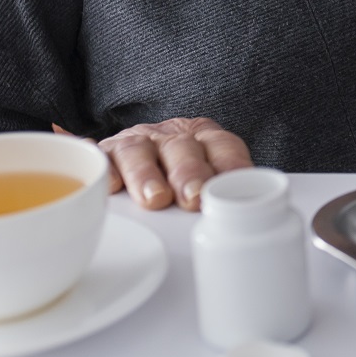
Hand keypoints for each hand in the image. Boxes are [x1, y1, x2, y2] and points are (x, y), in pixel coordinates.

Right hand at [97, 117, 253, 210]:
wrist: (136, 143)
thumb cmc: (180, 170)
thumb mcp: (207, 174)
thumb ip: (226, 191)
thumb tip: (255, 218)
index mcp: (203, 139)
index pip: (222, 145)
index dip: (229, 163)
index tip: (233, 186)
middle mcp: (169, 138)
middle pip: (182, 148)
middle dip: (189, 172)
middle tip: (194, 198)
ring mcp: (136, 144)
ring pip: (139, 151)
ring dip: (147, 174)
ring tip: (155, 198)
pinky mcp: (104, 155)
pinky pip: (100, 158)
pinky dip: (104, 171)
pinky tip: (110, 187)